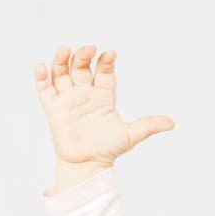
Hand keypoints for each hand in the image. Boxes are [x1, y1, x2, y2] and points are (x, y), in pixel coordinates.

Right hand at [33, 44, 174, 166]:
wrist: (87, 166)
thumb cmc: (108, 150)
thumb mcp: (130, 136)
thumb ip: (148, 126)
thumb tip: (172, 123)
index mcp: (103, 96)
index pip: (104, 71)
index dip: (106, 61)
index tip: (110, 54)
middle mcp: (85, 94)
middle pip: (81, 66)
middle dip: (83, 55)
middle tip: (88, 49)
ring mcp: (68, 99)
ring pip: (62, 72)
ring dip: (62, 60)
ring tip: (64, 51)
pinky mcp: (53, 108)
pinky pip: (45, 89)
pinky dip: (42, 77)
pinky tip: (42, 67)